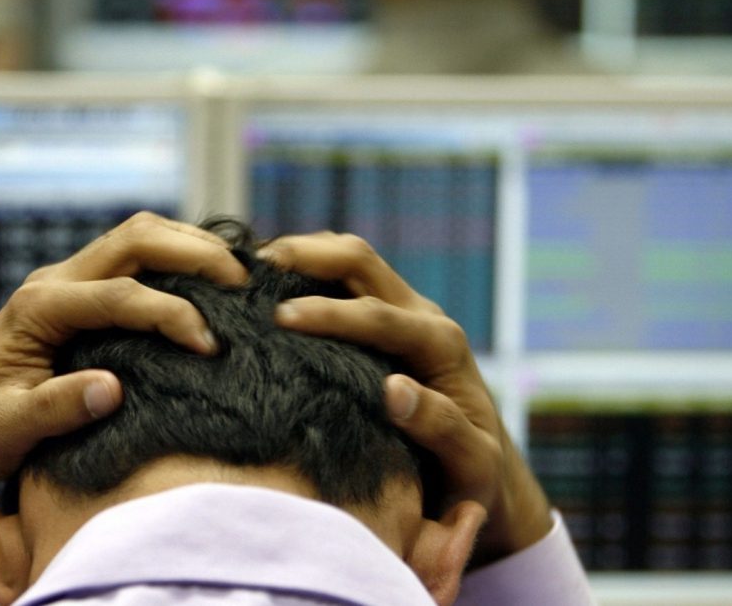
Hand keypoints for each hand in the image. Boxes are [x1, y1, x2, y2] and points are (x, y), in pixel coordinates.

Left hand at [0, 212, 247, 549]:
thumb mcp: (8, 428)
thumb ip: (55, 407)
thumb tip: (112, 388)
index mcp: (37, 308)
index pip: (119, 294)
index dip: (170, 314)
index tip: (209, 347)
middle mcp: (52, 282)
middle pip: (135, 238)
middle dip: (194, 252)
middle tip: (244, 281)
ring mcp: (65, 283)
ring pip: (138, 238)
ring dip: (190, 247)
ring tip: (237, 275)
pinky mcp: (77, 295)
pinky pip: (134, 260)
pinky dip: (175, 260)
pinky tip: (207, 283)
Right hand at [259, 232, 550, 565]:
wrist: (483, 468)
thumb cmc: (472, 474)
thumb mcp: (470, 463)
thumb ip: (441, 427)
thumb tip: (394, 389)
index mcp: (441, 346)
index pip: (378, 316)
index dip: (328, 313)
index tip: (280, 318)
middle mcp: (423, 316)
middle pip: (360, 261)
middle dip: (306, 257)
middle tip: (250, 269)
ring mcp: (403, 311)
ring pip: (348, 261)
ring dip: (301, 256)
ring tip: (248, 269)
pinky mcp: (385, 317)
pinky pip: (341, 279)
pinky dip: (304, 272)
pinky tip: (265, 286)